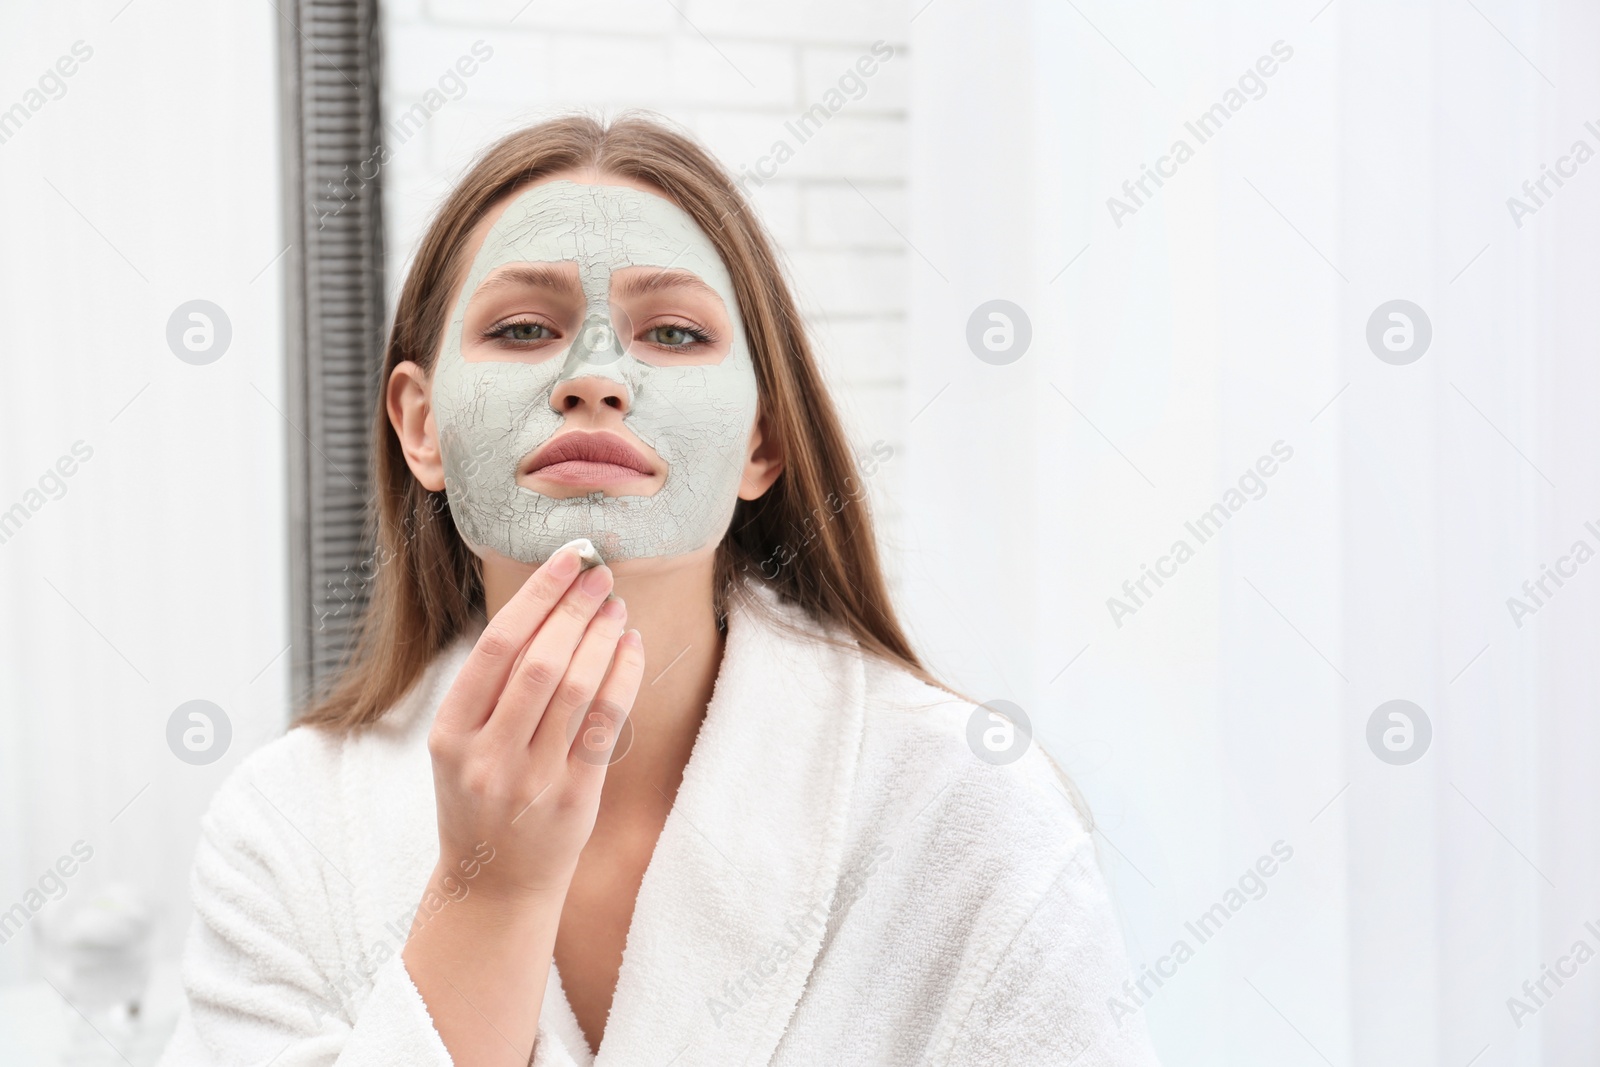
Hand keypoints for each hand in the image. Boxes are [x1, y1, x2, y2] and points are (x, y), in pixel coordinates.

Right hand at [424, 542, 644, 902]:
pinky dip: (621, 677)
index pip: (496, 645)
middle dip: (575, 609)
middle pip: (539, 661)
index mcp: (450, 732)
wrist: (494, 886)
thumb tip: (545, 604)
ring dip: (602, 637)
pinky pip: (605, 725)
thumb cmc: (481, 800)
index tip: (567, 559)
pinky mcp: (572, 800)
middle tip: (601, 575)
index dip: (537, 595)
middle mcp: (485, 755)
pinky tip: (630, 648)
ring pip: (575, 690)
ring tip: (617, 605)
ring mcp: (529, 780)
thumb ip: (491, 687)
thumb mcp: (461, 745)